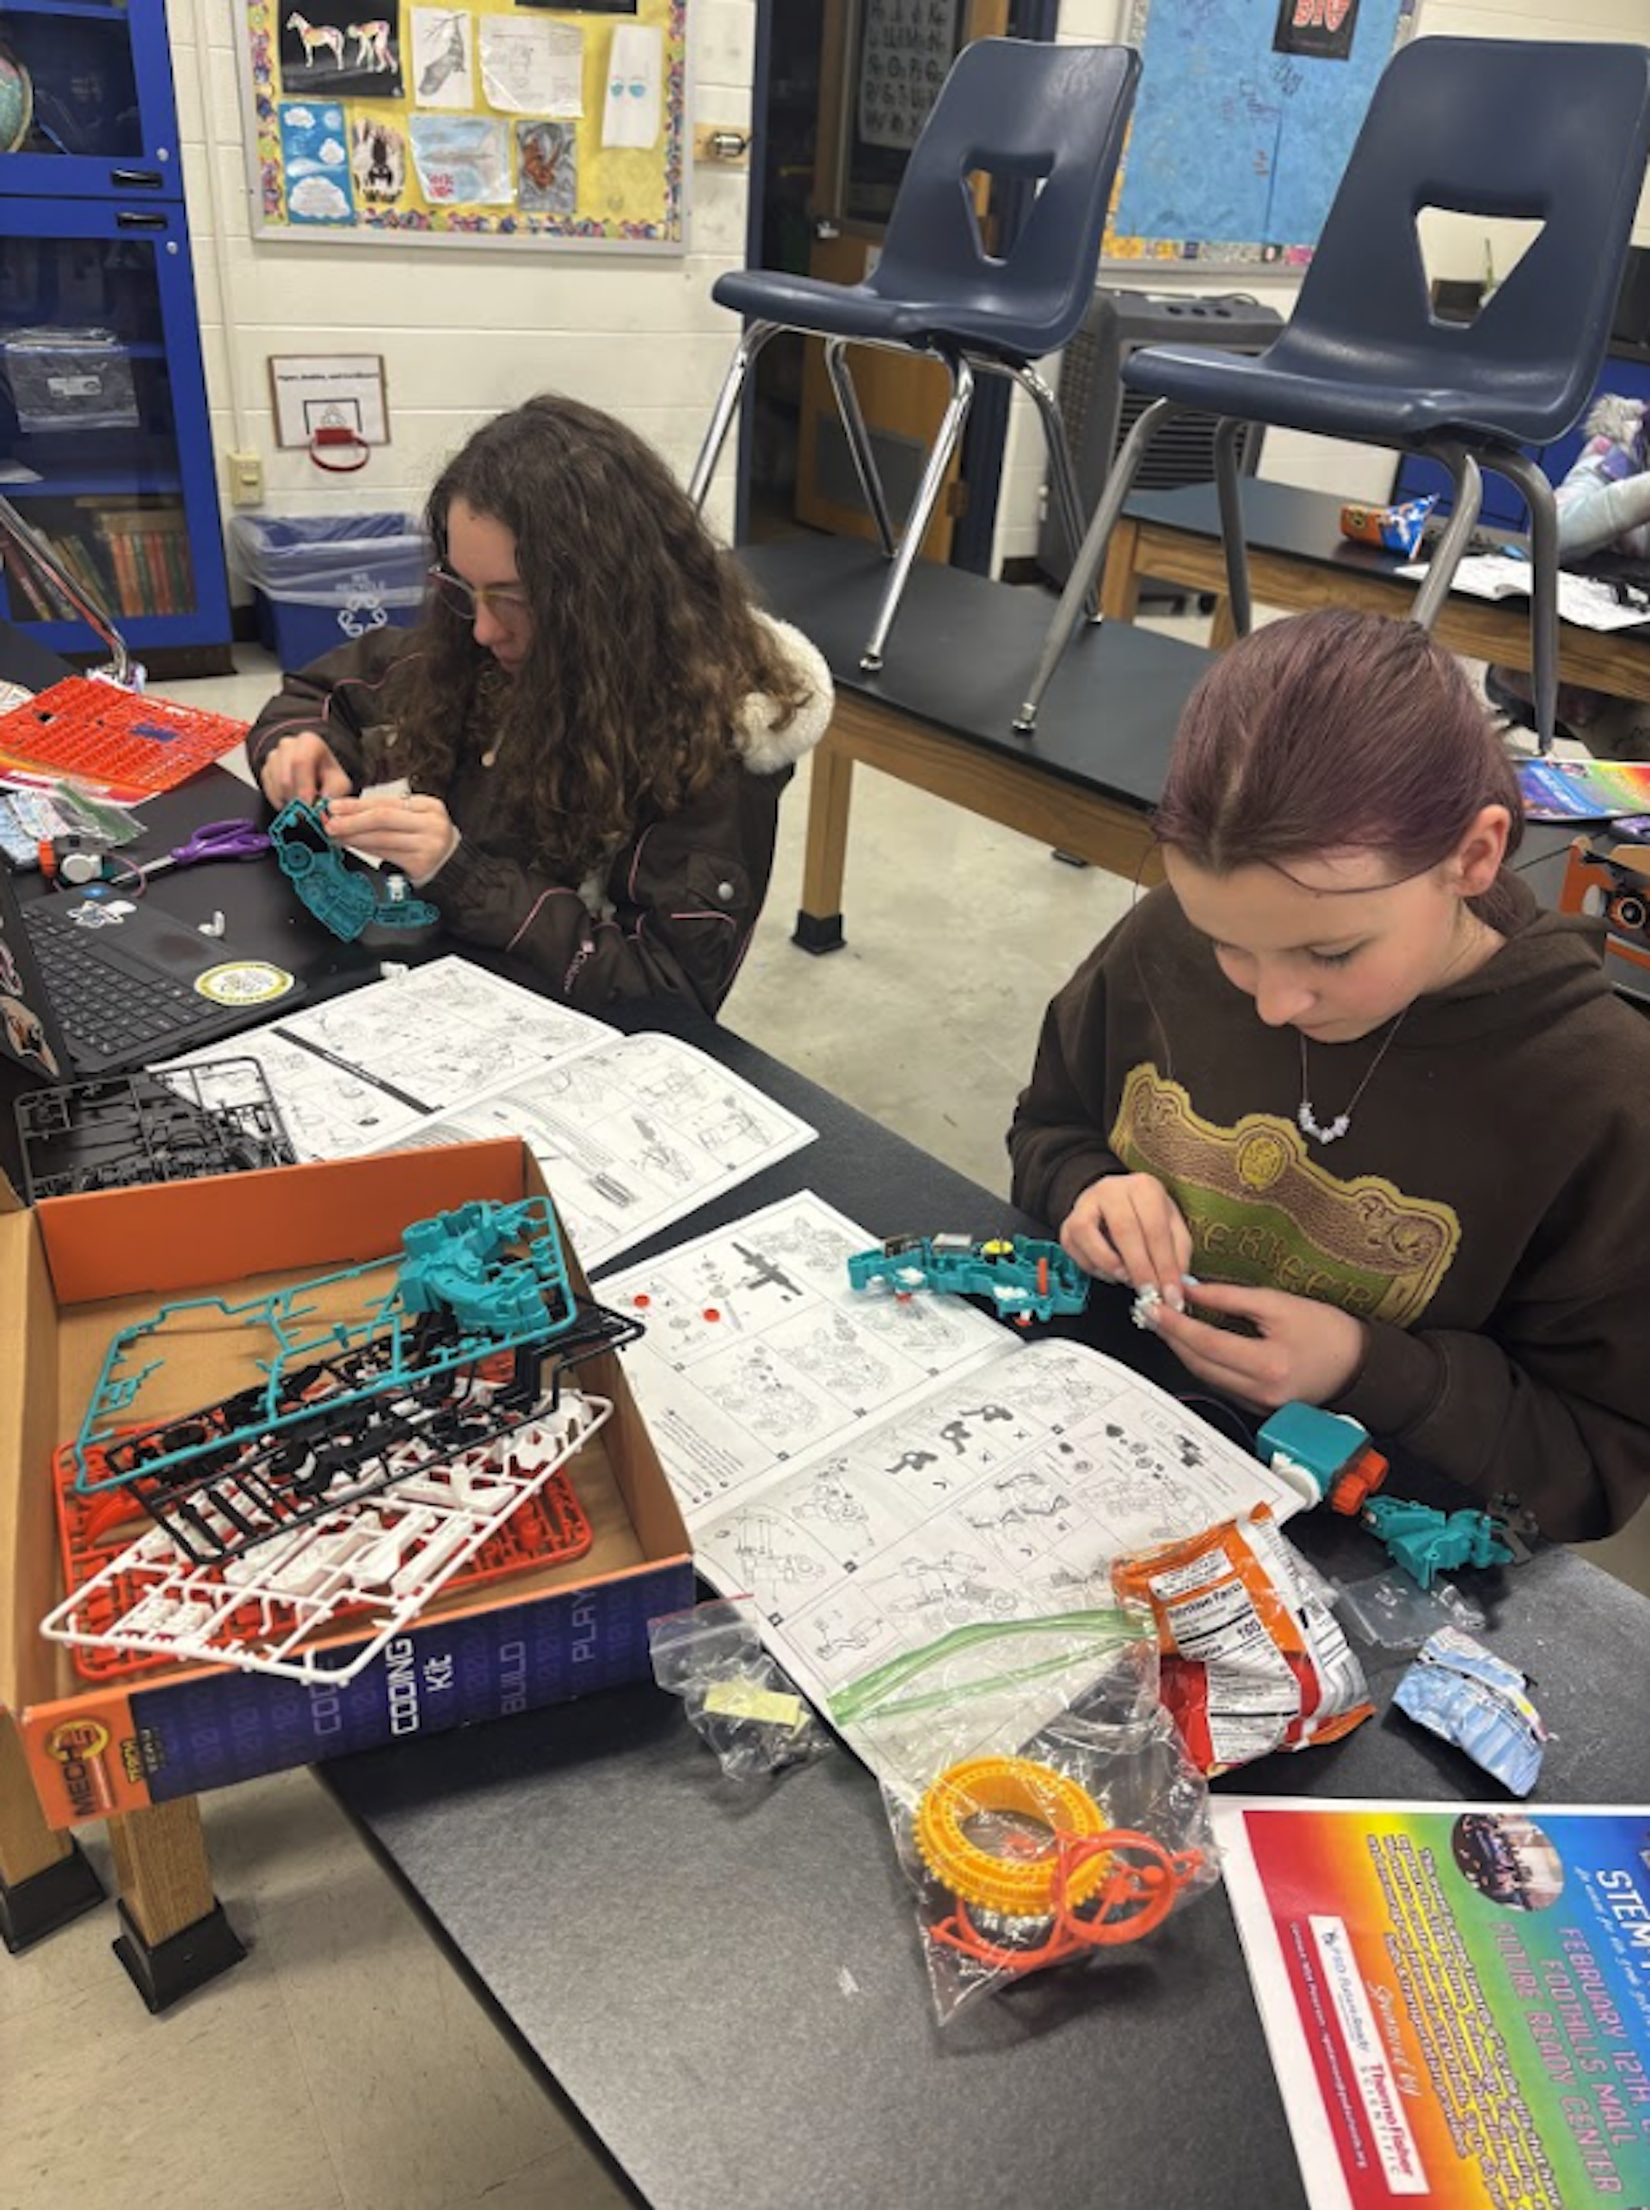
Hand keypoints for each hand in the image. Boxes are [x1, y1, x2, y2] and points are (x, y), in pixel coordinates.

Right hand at [258, 730, 351, 805]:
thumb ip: (334, 794)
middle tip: (306, 814)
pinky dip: (279, 801)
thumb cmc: (328, 775)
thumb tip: (322, 809)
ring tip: (302, 807)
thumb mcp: (340, 782)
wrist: (316, 770)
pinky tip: (292, 802)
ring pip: (276, 786)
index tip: (310, 807)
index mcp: (309, 742)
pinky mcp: (265, 769)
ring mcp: (273, 756)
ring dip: (288, 802)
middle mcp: (287, 745)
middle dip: (296, 800)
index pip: (301, 762)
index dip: (304, 788)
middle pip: (285, 778)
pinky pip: (268, 790)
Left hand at [323, 790, 459, 886]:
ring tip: (336, 836)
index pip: (386, 802)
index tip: (335, 807)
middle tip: (331, 823)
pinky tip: (352, 847)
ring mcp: (428, 846)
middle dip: (352, 820)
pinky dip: (365, 849)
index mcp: (430, 806)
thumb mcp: (414, 818)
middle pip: (383, 819)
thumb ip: (387, 811)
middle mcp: (432, 825)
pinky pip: (386, 855)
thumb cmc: (426, 838)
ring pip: (381, 838)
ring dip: (354, 837)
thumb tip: (346, 811)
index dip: (357, 804)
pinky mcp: (421, 864)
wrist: (452, 865)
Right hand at [1060, 1173, 1192, 1308]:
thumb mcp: (1172, 1227)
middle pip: (1124, 1229)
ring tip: (1127, 1280)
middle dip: (1139, 1269)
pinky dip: (1092, 1266)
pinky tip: (1110, 1274)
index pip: (1156, 1228)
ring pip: (1088, 1233)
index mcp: (1144, 1186)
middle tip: (1150, 1294)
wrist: (1116, 1203)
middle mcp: (1112, 1189)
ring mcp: (1085, 1203)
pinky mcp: (1068, 1222)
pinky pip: (1073, 1247)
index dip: (1165, 1265)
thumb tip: (1176, 1284)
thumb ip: (1178, 1253)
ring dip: (1109, 1264)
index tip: (1172, 1294)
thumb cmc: (1147, 1216)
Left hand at [1151, 1279, 1366, 1410]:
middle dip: (1171, 1338)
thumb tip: (1191, 1289)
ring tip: (1167, 1324)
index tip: (1154, 1306)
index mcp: (1267, 1365)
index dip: (1175, 1324)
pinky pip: (1221, 1385)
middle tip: (1152, 1313)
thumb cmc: (1329, 1333)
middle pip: (1199, 1364)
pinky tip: (1195, 1344)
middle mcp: (1259, 1392)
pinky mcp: (1259, 1408)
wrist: (1362, 1367)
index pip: (1207, 1343)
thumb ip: (1231, 1297)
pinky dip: (1204, 1363)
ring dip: (1184, 1351)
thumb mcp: (1279, 1304)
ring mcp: (1258, 1405)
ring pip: (1206, 1377)